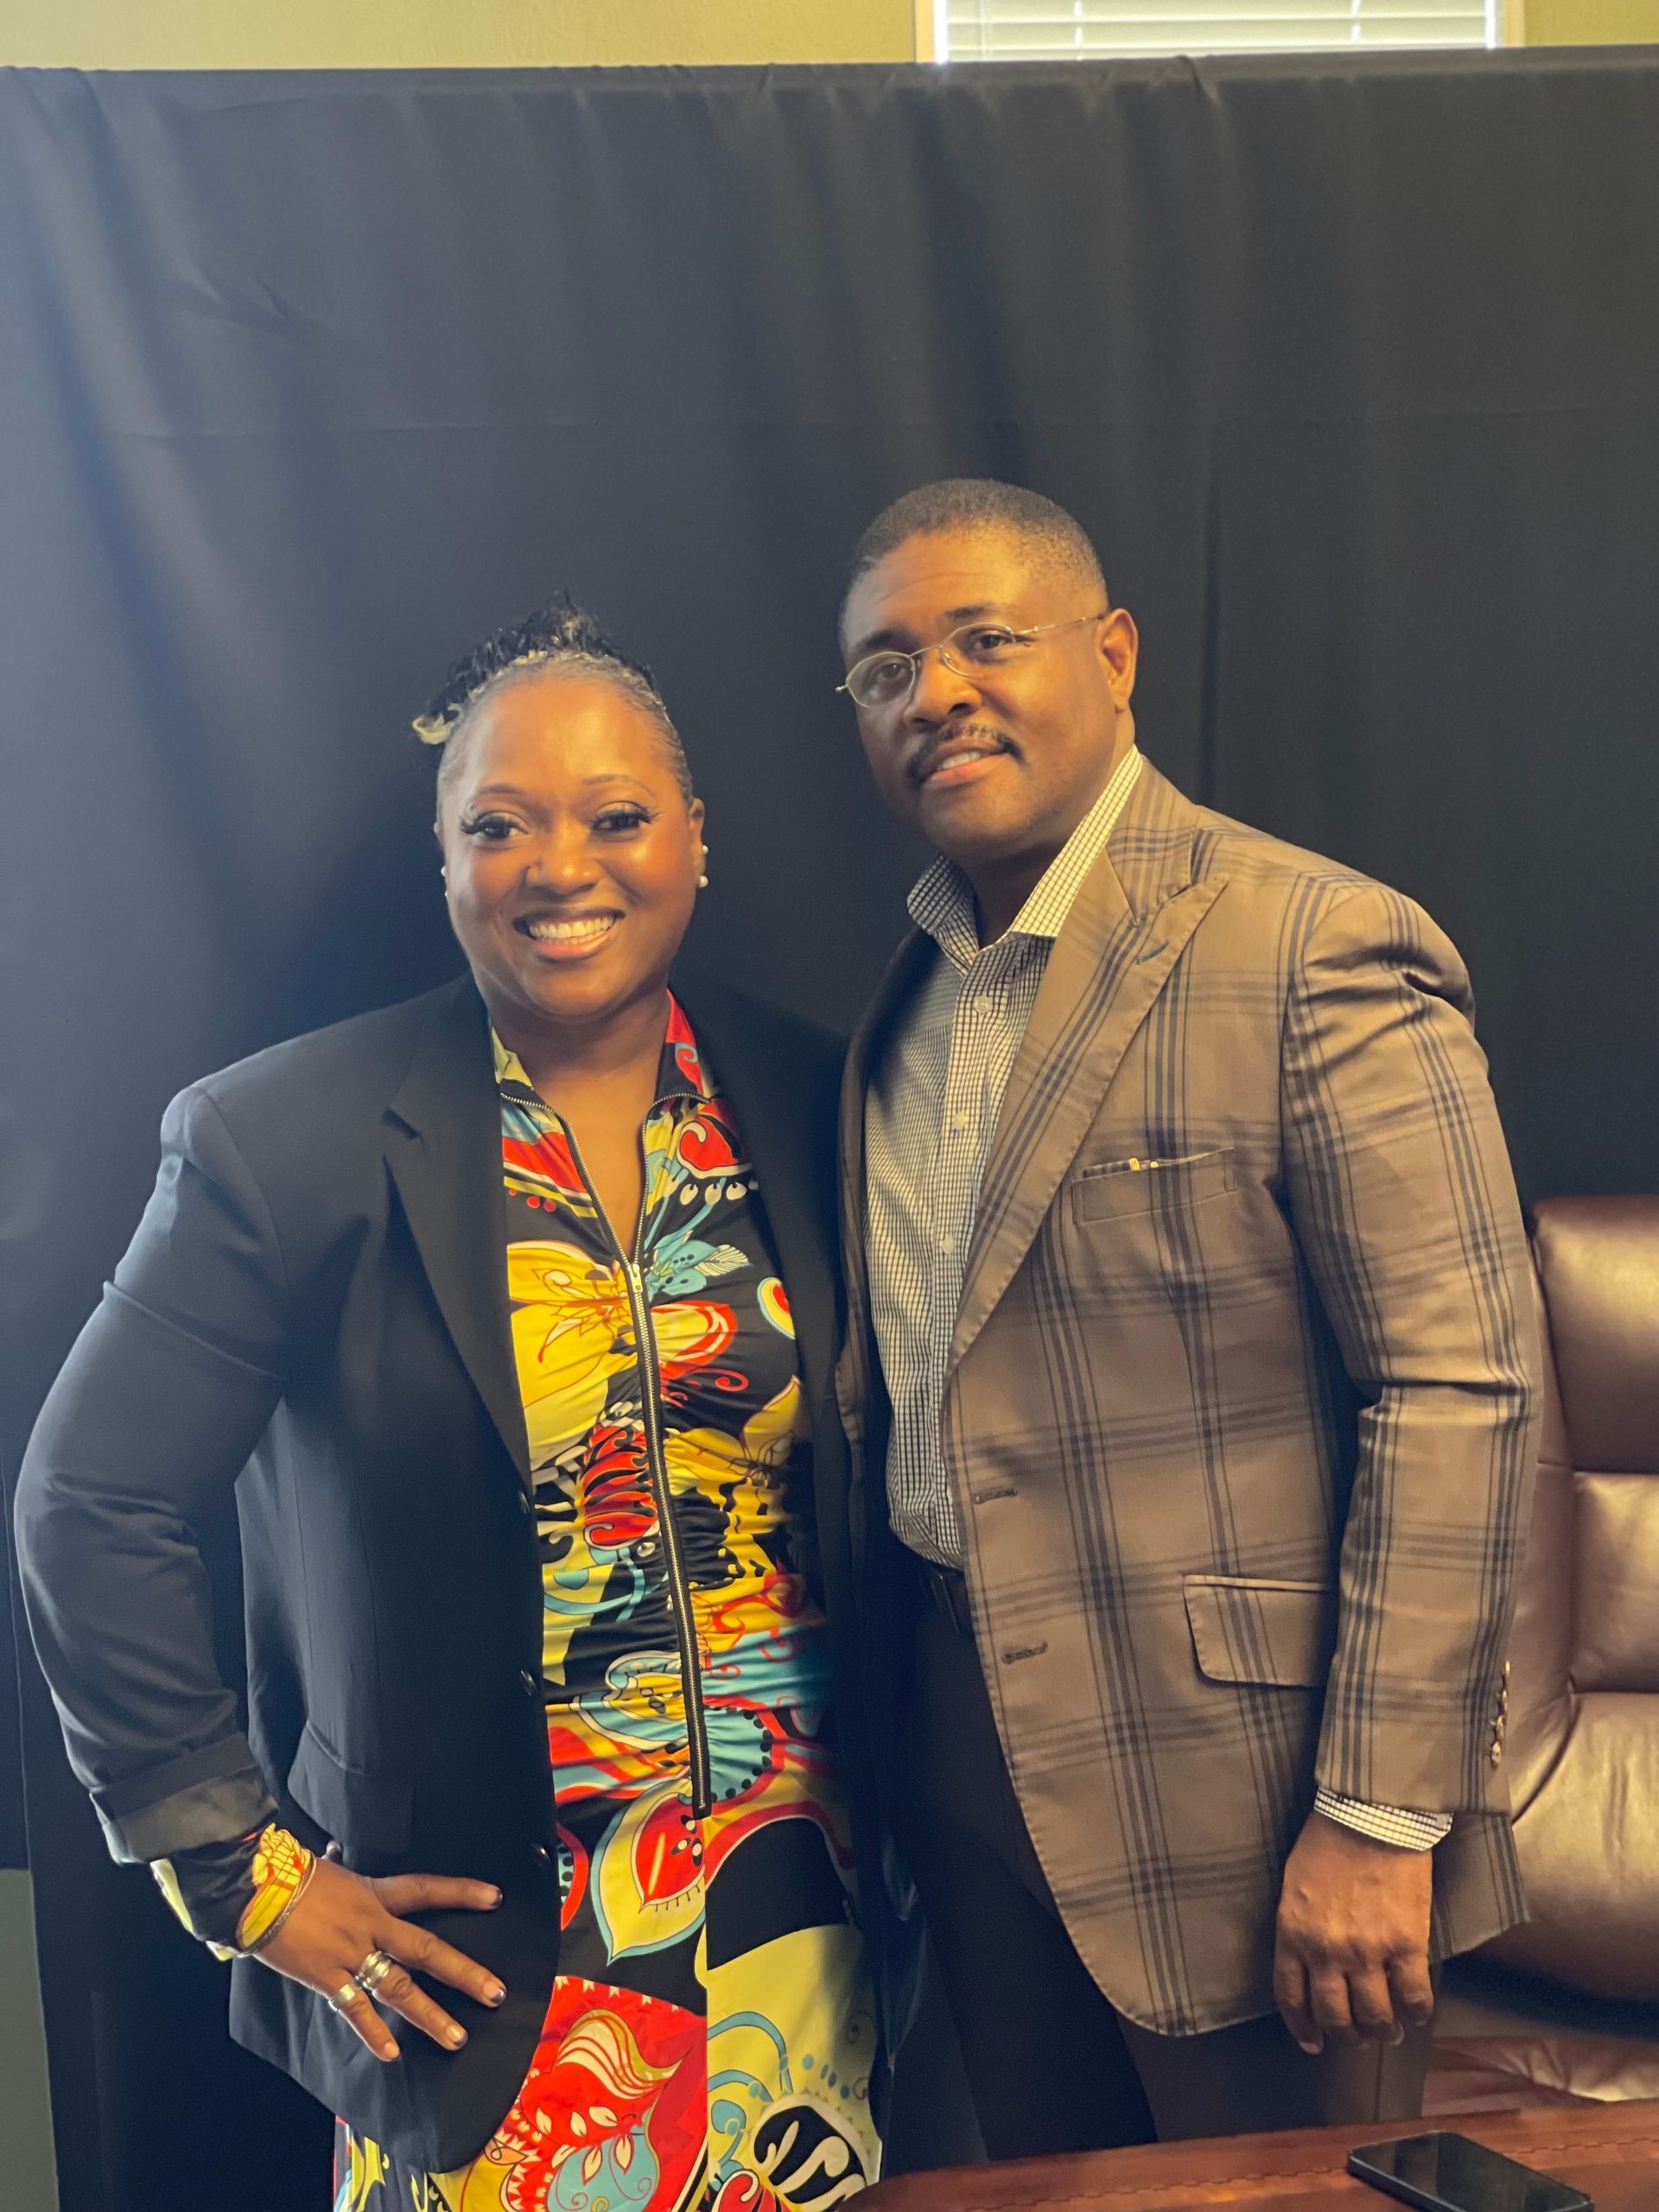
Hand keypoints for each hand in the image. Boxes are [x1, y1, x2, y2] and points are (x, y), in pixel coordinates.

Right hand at [257, 1854, 505, 2061]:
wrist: (254, 1889)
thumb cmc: (286, 1874)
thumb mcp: (324, 1865)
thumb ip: (336, 1864)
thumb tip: (334, 1850)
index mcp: (374, 1893)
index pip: (428, 1889)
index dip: (462, 1892)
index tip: (496, 1897)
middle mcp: (371, 1924)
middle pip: (427, 1950)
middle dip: (464, 1973)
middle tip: (495, 1993)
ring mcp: (351, 1953)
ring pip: (399, 1987)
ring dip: (430, 2015)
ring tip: (456, 2037)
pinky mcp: (326, 1977)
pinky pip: (354, 2009)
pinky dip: (373, 2031)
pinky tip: (392, 2053)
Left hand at [1271, 1808, 1433, 2055]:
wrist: (1370, 1814)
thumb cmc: (1328, 1841)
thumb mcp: (1295, 1885)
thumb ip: (1298, 1927)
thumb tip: (1309, 1961)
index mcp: (1293, 1933)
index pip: (1291, 1997)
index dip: (1303, 2027)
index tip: (1313, 2042)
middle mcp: (1327, 1951)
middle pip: (1334, 2017)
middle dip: (1346, 2035)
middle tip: (1357, 2037)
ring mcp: (1368, 1952)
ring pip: (1374, 2017)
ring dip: (1382, 2030)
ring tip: (1389, 2029)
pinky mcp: (1407, 1946)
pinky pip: (1414, 1998)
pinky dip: (1416, 2013)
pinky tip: (1416, 2012)